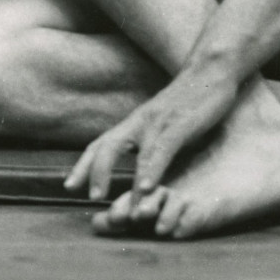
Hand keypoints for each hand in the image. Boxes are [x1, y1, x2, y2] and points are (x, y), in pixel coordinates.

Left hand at [64, 65, 239, 201]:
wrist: (209, 71)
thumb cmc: (188, 101)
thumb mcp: (161, 122)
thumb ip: (149, 142)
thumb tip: (140, 166)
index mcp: (134, 124)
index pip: (100, 144)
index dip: (83, 166)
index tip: (70, 187)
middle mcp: (139, 122)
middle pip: (107, 146)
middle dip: (95, 173)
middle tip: (90, 198)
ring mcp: (158, 123)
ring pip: (136, 155)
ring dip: (127, 182)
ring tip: (121, 208)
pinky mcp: (178, 125)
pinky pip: (161, 151)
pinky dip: (151, 170)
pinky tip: (146, 189)